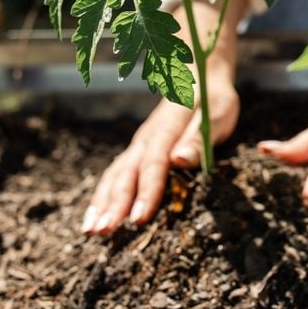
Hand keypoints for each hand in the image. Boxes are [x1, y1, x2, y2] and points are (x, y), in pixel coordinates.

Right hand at [81, 75, 239, 235]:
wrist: (199, 76)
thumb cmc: (213, 98)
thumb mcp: (216, 114)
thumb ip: (198, 138)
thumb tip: (180, 160)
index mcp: (167, 128)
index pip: (154, 163)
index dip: (147, 192)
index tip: (139, 219)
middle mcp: (146, 138)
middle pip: (127, 173)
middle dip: (114, 204)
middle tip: (103, 232)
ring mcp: (138, 144)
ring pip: (115, 175)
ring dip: (102, 204)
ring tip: (91, 232)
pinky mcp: (137, 152)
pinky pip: (115, 175)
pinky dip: (102, 197)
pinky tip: (94, 218)